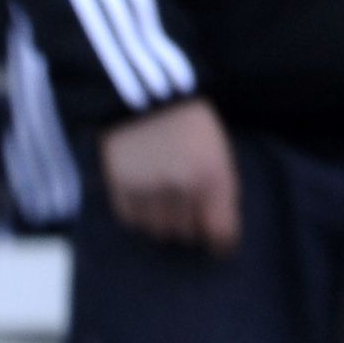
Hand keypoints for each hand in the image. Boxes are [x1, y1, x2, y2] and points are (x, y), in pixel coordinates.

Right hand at [98, 98, 238, 256]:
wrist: (145, 97)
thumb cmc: (191, 123)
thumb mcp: (219, 151)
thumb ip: (221, 192)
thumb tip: (217, 233)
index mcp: (212, 176)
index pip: (220, 232)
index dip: (222, 242)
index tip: (220, 245)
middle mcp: (181, 190)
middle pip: (188, 234)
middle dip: (191, 223)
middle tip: (189, 202)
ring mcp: (149, 193)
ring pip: (160, 231)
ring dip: (165, 219)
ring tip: (165, 194)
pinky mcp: (121, 193)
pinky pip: (135, 222)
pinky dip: (142, 213)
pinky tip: (146, 191)